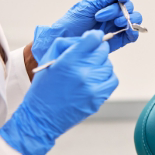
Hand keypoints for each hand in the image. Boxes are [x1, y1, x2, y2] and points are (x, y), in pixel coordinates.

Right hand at [0, 31, 118, 154]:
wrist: (42, 117)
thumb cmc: (43, 88)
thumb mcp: (48, 60)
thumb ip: (66, 44)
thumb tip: (87, 38)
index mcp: (68, 61)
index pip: (93, 39)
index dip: (93, 37)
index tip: (92, 40)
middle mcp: (82, 72)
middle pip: (103, 51)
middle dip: (96, 51)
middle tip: (88, 57)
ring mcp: (92, 86)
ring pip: (108, 65)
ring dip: (100, 65)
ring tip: (87, 71)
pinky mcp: (98, 98)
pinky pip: (112, 80)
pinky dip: (106, 77)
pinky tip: (95, 80)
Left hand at [31, 0, 142, 56]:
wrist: (66, 39)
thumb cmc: (73, 22)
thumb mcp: (88, 6)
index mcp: (107, 2)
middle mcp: (115, 12)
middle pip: (129, 6)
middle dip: (118, 10)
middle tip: (100, 16)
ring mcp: (118, 25)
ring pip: (134, 19)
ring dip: (128, 19)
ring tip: (116, 23)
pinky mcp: (120, 38)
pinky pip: (132, 35)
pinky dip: (133, 32)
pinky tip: (127, 31)